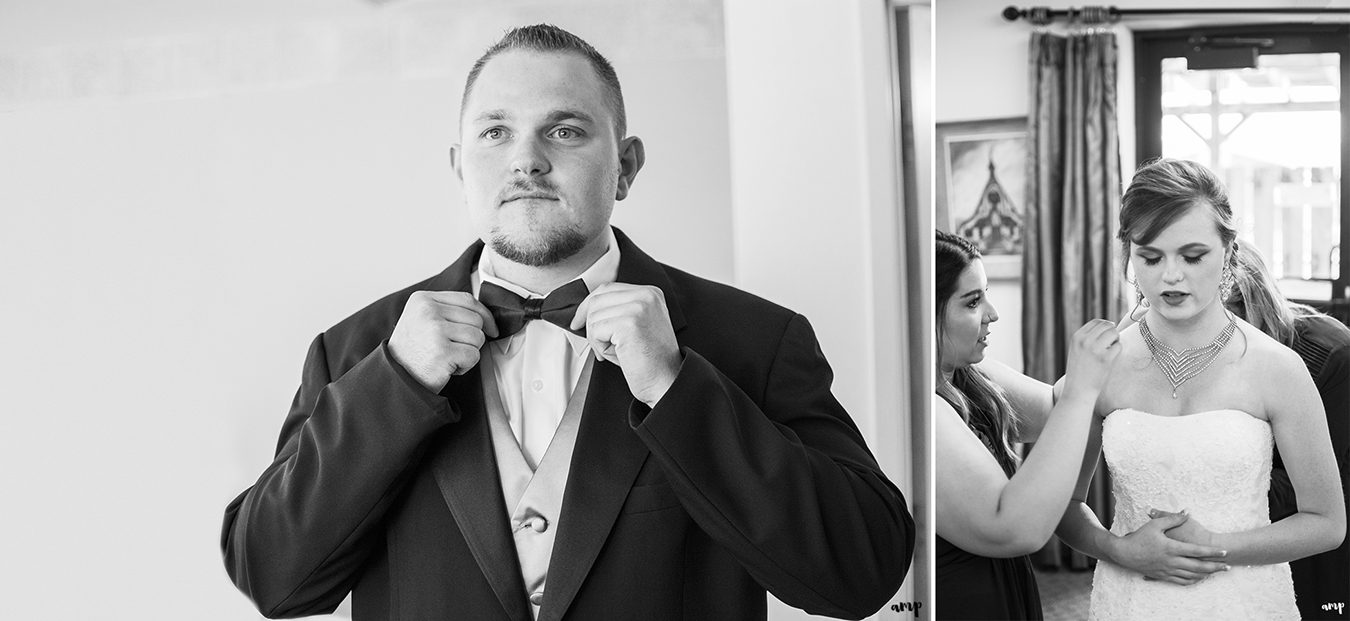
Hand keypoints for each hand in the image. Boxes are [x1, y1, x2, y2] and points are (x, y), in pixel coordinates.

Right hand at [388, 291, 497, 391]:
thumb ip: (448, 311)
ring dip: (468, 352)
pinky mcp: (443, 352)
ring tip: (448, 357)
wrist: (396, 378)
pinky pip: (474, 355)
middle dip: (471, 338)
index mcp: (423, 299)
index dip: (485, 314)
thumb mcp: (422, 319)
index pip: (467, 299)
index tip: (491, 327)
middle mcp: (428, 311)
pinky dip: (465, 365)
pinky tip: (447, 367)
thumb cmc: (414, 351)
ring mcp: (435, 331)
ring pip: (478, 337)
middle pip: (476, 319)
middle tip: (451, 348)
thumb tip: (486, 317)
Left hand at [571, 283, 680, 406]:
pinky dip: (599, 346)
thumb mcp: (635, 325)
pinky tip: (616, 355)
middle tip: (595, 342)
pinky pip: (595, 330)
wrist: (666, 381)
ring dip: (596, 338)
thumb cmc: (649, 360)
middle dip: (588, 322)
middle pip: (597, 299)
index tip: (579, 320)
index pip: (608, 288)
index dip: (588, 304)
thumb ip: (617, 311)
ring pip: (594, 315)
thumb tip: (585, 309)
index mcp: (650, 293)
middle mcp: (646, 295)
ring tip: (614, 351)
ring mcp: (638, 307)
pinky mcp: (629, 323)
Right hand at [1061, 319, 1120, 400]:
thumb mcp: (1077, 350)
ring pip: (1114, 333)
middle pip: (1107, 325)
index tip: (1108, 335)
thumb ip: (1088, 337)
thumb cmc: (1079, 371)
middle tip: (1111, 343)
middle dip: (1112, 332)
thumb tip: (1110, 326)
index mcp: (1077, 337)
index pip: (1096, 322)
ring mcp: (1095, 349)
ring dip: (1116, 340)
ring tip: (1111, 350)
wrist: (1078, 390)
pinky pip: (1118, 346)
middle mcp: (1085, 340)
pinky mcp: (1105, 359)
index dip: (1106, 326)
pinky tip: (1111, 359)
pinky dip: (1117, 351)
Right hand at [1107, 511, 1228, 585]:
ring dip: (1206, 575)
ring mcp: (1168, 570)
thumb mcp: (1155, 525)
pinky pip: (1182, 581)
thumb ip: (1172, 518)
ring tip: (1216, 573)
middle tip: (1227, 566)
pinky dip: (1193, 581)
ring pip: (1192, 575)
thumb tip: (1186, 512)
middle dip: (1215, 567)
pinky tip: (1199, 579)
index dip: (1212, 552)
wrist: (1124, 553)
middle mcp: (1172, 561)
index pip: (1197, 551)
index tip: (1224, 552)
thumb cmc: (1139, 537)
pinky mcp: (1163, 576)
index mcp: (1171, 548)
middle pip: (1199, 566)